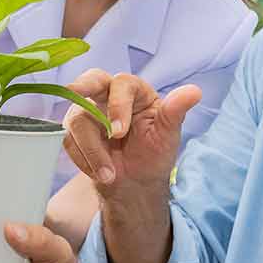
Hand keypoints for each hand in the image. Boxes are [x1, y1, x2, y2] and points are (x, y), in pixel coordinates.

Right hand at [63, 70, 200, 200]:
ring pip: (76, 120)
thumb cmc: (154, 153)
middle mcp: (107, 94)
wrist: (136, 183)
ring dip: (91, 150)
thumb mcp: (168, 134)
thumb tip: (195, 92)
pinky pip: (67, 140)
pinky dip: (83, 160)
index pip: (121, 84)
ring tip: (109, 174)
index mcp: (134, 90)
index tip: (118, 132)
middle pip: (90, 80)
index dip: (117, 105)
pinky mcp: (73, 131)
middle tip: (73, 91)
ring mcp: (87, 112)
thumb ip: (176, 111)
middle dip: (81, 87)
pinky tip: (100, 173)